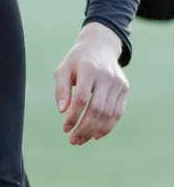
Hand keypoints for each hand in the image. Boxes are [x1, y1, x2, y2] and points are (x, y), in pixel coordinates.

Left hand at [54, 22, 128, 144]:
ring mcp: (118, 83)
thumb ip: (61, 89)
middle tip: (73, 140)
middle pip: (97, 109)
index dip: (73, 116)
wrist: (100, 47)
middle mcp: (106, 77)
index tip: (65, 128)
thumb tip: (62, 111)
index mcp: (89, 70)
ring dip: (95, 130)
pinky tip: (96, 135)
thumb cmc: (76, 61)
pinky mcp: (125, 89)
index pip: (82, 98)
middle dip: (84, 127)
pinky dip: (108, 126)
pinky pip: (118, 112)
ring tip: (81, 139)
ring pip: (108, 113)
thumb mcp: (63, 70)